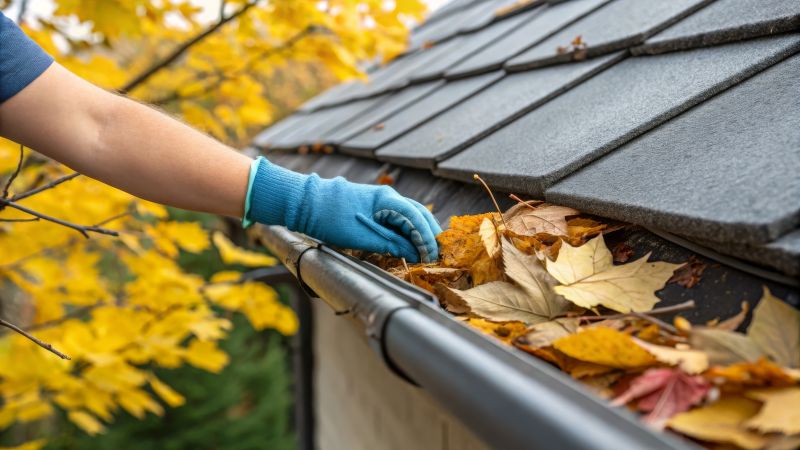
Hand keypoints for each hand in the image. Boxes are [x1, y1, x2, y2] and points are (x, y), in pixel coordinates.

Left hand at [246, 157, 441, 262]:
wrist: (303, 203)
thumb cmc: (330, 217)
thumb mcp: (362, 237)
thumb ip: (390, 244)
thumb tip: (413, 253)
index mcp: (387, 199)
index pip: (417, 218)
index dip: (427, 238)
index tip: (433, 256)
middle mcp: (387, 197)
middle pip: (417, 214)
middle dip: (429, 234)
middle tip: (438, 253)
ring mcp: (379, 201)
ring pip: (408, 216)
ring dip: (418, 232)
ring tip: (427, 251)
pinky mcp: (371, 208)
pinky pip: (395, 218)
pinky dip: (405, 231)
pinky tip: (408, 243)